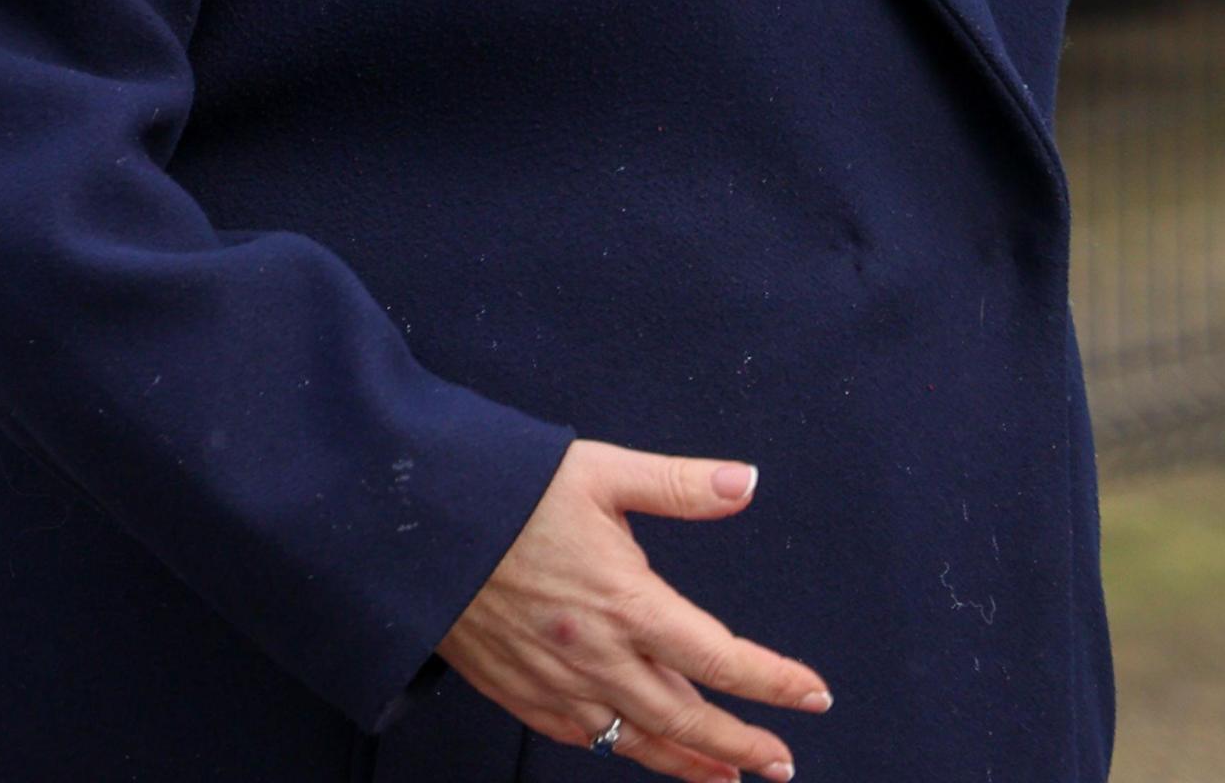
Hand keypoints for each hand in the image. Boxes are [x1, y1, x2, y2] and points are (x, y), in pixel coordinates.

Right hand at [434, 440, 830, 781]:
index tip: (815, 694)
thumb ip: (678, 485)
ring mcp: (555, 681)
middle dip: (741, 746)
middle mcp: (597, 654)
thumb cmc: (503, 490)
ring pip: (636, 740)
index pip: (722, 657)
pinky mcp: (517, 691)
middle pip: (688, 719)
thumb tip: (746, 482)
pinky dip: (620, 750)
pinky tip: (637, 749)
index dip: (775, 682)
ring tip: (726, 779)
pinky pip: (581, 737)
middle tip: (780, 763)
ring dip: (688, 763)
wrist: (410, 521)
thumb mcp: (597, 471)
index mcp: (626, 601)